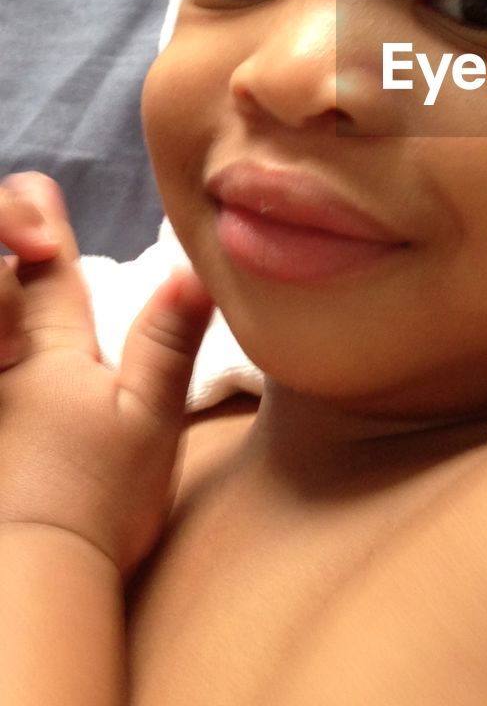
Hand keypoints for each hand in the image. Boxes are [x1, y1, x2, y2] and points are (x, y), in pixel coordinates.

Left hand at [0, 172, 214, 581]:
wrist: (30, 576)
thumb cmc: (99, 499)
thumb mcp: (150, 417)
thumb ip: (167, 339)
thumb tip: (190, 268)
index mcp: (54, 353)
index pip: (47, 274)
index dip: (41, 224)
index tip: (36, 188)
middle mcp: (4, 363)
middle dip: (5, 241)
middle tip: (20, 225)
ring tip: (9, 276)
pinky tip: (3, 345)